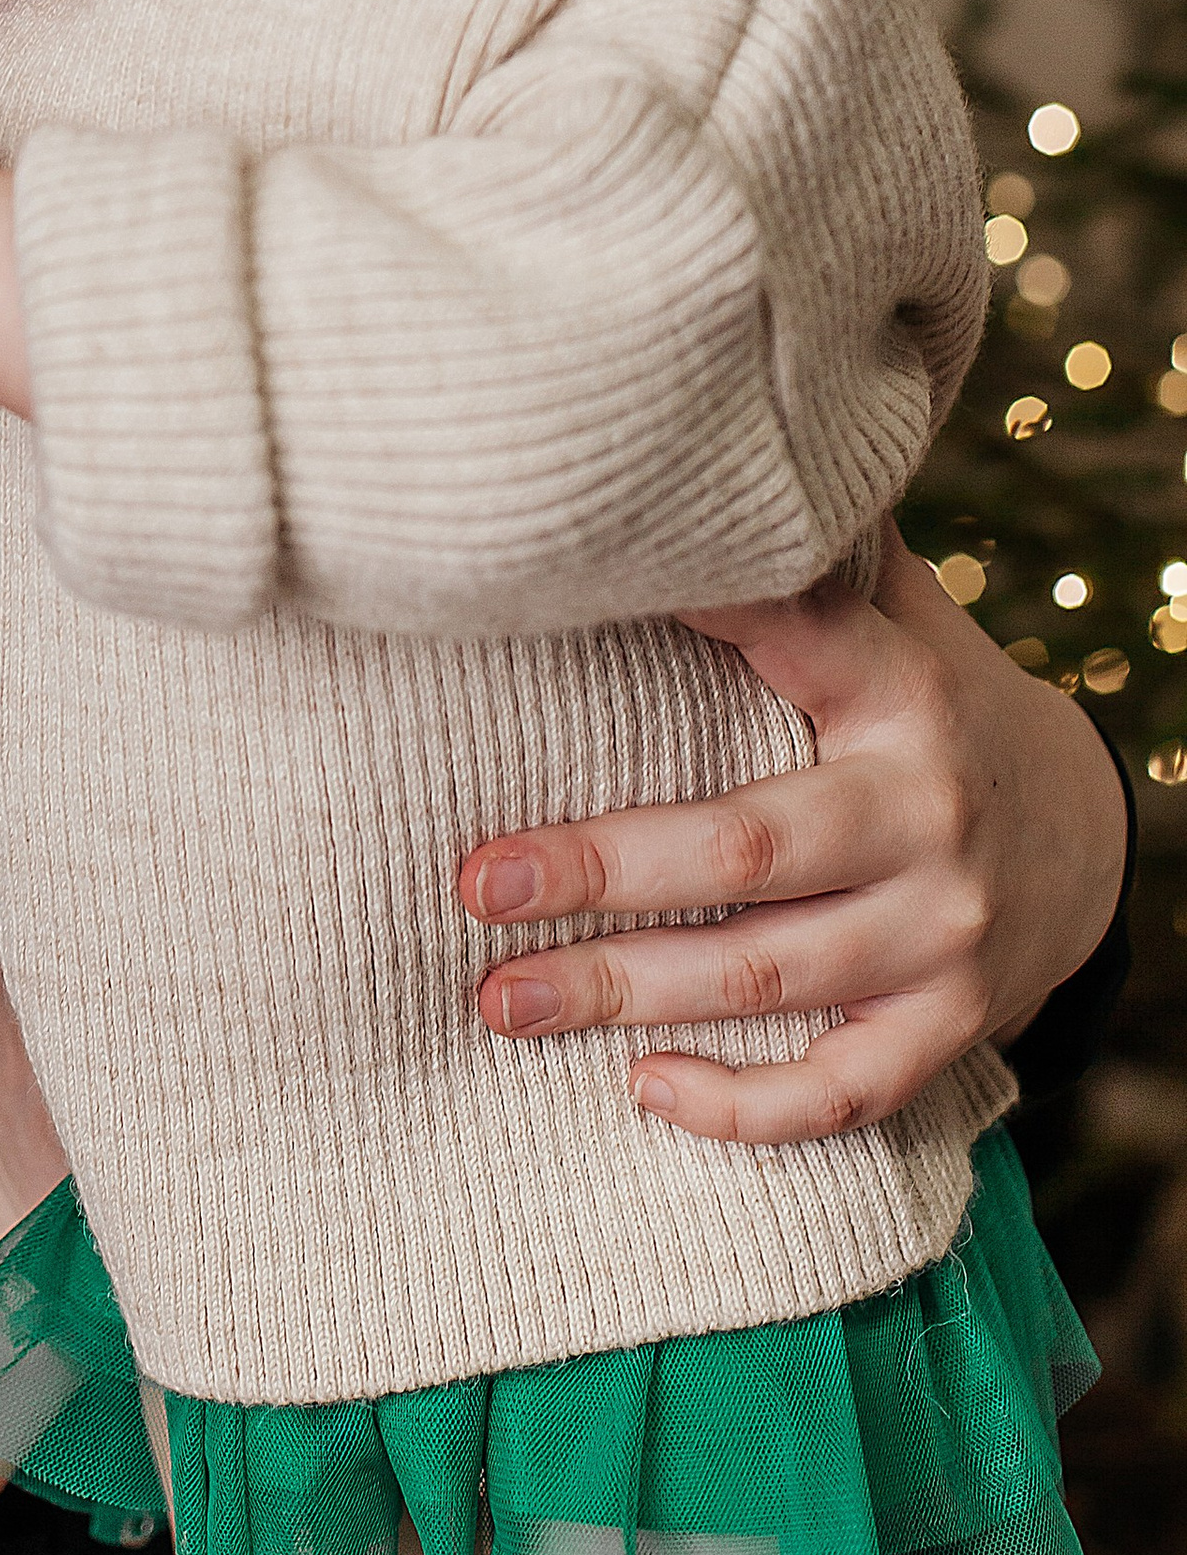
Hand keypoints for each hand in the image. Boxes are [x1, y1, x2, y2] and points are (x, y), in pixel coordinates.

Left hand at [456, 526, 1129, 1142]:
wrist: (1081, 836)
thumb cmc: (926, 701)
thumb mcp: (895, 613)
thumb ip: (809, 553)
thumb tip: (701, 448)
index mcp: (901, 689)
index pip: (795, 637)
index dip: (704, 616)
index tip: (577, 607)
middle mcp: (926, 813)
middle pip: (746, 851)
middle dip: (602, 871)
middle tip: (474, 883)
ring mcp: (944, 932)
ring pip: (766, 978)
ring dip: (621, 994)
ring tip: (497, 999)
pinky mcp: (949, 1025)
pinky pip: (842, 1090)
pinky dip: (745, 1106)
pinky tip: (644, 1088)